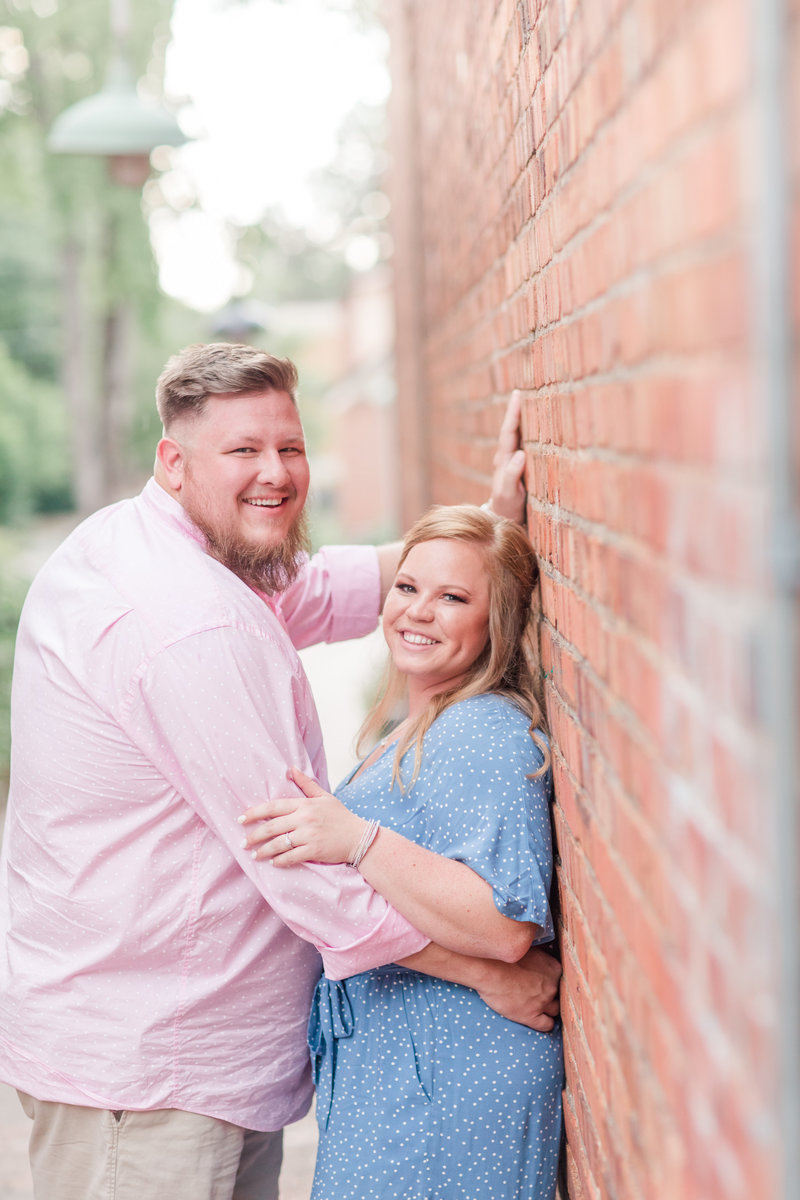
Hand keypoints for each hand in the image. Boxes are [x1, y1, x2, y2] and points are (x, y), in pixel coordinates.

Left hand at [238, 767, 364, 866]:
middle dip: (254, 835)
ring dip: (264, 851)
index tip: (241, 819)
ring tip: (255, 855)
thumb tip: (291, 768)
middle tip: (244, 842)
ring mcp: (309, 835)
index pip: (273, 806)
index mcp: (304, 804)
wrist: (360, 837)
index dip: (255, 813)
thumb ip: (306, 784)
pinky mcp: (314, 850)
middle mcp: (304, 819)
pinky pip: (291, 857)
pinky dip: (280, 861)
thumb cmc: (341, 817)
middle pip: (272, 826)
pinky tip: (273, 863)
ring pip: (279, 844)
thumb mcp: (324, 796)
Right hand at [475, 946, 560, 1030]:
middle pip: (559, 993)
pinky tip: (538, 1019)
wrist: (489, 971)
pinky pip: (547, 1025)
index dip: (550, 979)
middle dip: (550, 993)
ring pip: (555, 1009)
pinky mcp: (531, 1016)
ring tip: (539, 1005)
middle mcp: (552, 986)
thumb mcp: (526, 948)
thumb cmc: (504, 956)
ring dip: (549, 1008)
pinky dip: (545, 1023)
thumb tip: (540, 949)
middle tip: (538, 991)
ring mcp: (543, 1002)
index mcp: (553, 968)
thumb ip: (538, 954)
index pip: (559, 977)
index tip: (542, 979)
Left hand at [486, 390, 526, 523]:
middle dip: (516, 410)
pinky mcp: (519, 466)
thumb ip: (511, 475)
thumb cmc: (507, 507)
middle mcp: (506, 457)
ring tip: (529, 402)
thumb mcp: (508, 494)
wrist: (505, 518)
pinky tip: (535, 425)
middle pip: (511, 429)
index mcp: (503, 460)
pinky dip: (528, 432)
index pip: (508, 432)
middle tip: (521, 391)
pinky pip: (523, 444)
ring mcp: (512, 461)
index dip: (513, 414)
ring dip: (522, 419)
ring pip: (517, 435)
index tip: (517, 395)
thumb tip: (520, 453)